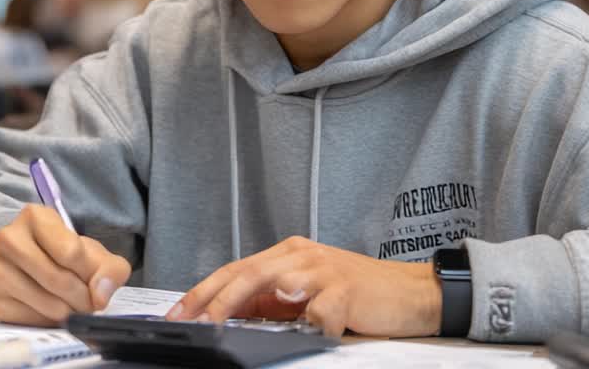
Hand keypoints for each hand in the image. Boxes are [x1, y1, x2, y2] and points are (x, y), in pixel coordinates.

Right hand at [0, 204, 130, 325]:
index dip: (91, 274)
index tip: (96, 281)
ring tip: (74, 305)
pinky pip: (33, 320)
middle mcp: (8, 238)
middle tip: (91, 303)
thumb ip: (110, 269)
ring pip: (48, 304)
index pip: (71, 252)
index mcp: (35, 216)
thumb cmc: (64, 254)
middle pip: (58, 279)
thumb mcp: (94, 253)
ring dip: (70, 312)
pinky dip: (51, 321)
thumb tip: (100, 296)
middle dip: (83, 298)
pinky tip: (52, 309)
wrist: (30, 267)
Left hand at [167, 236, 440, 337]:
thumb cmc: (357, 296)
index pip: (236, 269)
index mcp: (288, 255)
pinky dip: (309, 322)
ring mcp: (324, 270)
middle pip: (247, 273)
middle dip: (213, 300)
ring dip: (244, 305)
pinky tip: (302, 333)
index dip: (204, 291)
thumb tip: (228, 320)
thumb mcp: (307, 294)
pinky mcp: (347, 289)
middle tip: (191, 323)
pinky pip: (321, 307)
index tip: (178, 313)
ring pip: (274, 282)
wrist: (411, 293)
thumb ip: (273, 303)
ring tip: (222, 326)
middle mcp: (301, 255)